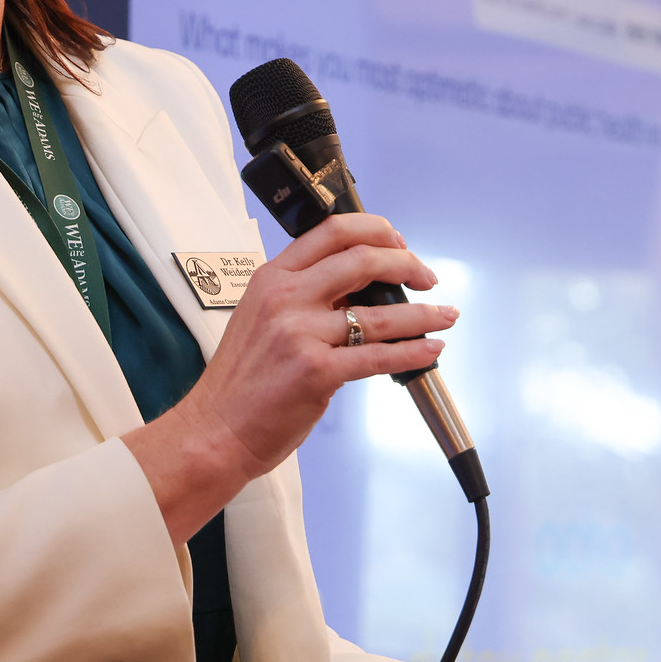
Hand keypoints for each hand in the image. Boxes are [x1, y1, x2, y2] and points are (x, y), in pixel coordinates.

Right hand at [122, 214, 455, 541]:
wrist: (214, 430)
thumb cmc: (238, 382)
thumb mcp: (259, 317)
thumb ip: (301, 295)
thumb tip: (355, 288)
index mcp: (272, 278)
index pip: (332, 232)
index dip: (376, 231)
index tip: (399, 243)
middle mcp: (286, 298)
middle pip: (362, 260)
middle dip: (407, 264)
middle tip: (427, 276)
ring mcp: (301, 335)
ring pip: (380, 313)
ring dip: (423, 313)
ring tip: (445, 315)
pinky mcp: (317, 373)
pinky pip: (379, 356)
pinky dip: (413, 352)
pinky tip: (430, 350)